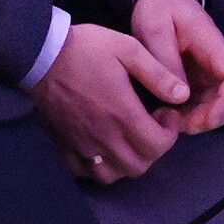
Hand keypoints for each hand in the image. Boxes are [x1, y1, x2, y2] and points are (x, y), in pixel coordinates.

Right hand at [31, 23, 185, 183]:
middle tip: (152, 125)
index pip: (157, 145)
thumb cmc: (86, 48)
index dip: (170, 134)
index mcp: (122, 113)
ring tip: (130, 138)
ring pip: (112, 175)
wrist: (40, 54)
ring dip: (128, 162)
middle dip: (153, 149)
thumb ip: (158, 74)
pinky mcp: (64, 146)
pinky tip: (104, 148)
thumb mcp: (128, 49)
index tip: (166, 113)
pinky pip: (85, 173)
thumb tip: (183, 95)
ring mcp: (81, 145)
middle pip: (138, 165)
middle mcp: (103, 136)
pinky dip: (99, 167)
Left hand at [128, 0, 223, 135]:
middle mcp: (216, 60)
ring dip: (200, 119)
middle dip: (213, 117)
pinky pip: (204, 101)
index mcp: (211, 45)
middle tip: (179, 126)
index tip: (205, 121)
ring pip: (220, 102)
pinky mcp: (198, 77)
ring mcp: (208, 70)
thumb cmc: (159, 8)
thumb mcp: (154, 28)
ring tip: (167, 122)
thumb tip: (181, 95)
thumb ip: (166, 59)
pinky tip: (166, 115)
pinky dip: (190, 114)